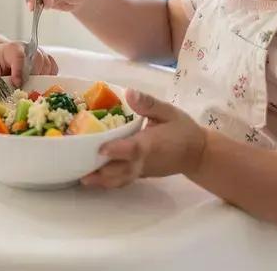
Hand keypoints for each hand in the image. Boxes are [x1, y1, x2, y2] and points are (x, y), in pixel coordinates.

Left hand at [0, 41, 58, 86]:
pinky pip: (53, 69)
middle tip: (26, 89)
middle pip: (36, 60)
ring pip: (46, 65)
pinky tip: (40, 82)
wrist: (4, 56)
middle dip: (31, 76)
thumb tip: (7, 89)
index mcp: (12, 49)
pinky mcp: (47, 59)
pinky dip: (49, 77)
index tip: (17, 83)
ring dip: (40, 78)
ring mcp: (40, 53)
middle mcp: (29, 48)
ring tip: (31, 86)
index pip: (18, 57)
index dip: (19, 71)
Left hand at [81, 90, 206, 188]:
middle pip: (121, 170)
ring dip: (101, 180)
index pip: (133, 149)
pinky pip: (122, 181)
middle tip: (78, 166)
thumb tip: (129, 92)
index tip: (101, 149)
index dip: (118, 150)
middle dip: (101, 170)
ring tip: (81, 178)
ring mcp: (141, 171)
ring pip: (119, 180)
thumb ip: (149, 104)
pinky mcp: (140, 175)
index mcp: (151, 143)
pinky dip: (107, 183)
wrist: (197, 154)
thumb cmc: (182, 130)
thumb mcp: (169, 111)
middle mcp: (144, 161)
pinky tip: (92, 179)